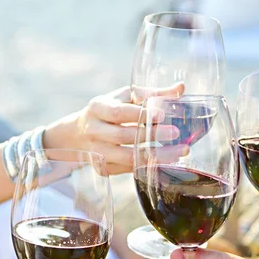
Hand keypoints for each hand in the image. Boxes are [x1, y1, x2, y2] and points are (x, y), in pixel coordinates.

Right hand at [45, 84, 183, 174]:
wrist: (78, 134)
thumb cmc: (108, 110)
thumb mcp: (124, 97)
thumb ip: (151, 93)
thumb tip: (180, 88)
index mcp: (97, 108)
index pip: (118, 113)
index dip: (139, 114)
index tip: (161, 115)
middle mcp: (94, 131)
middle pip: (124, 136)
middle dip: (152, 136)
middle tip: (176, 133)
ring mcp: (97, 153)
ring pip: (128, 158)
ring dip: (156, 157)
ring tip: (179, 152)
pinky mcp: (103, 169)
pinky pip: (128, 170)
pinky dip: (148, 167)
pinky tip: (166, 162)